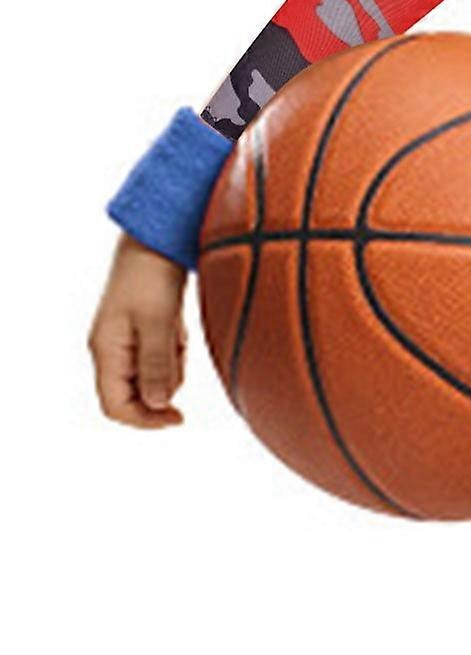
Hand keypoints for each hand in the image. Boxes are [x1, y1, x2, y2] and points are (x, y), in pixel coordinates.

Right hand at [88, 230, 190, 426]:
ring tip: (177, 329)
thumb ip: (158, 363)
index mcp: (106, 349)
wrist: (157, 234)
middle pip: (133, 392)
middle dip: (162, 385)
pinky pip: (160, 351)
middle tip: (180, 354)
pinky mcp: (143, 325)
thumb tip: (158, 404)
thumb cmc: (154, 273)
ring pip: (151, 372)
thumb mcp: (159, 319)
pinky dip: (174, 346)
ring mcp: (126, 336)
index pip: (115, 405)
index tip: (179, 419)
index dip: (144, 420)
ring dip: (171, 363)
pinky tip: (178, 325)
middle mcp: (111, 347)